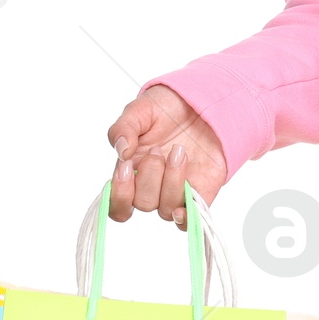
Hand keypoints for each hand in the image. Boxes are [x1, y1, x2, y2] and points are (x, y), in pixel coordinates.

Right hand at [104, 84, 226, 230]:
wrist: (201, 101)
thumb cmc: (165, 108)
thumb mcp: (139, 110)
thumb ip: (124, 129)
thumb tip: (122, 152)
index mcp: (130, 172)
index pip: (117, 205)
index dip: (119, 192)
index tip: (126, 165)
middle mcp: (152, 187)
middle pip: (143, 203)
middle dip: (150, 175)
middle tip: (157, 149)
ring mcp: (176, 191)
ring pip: (166, 208)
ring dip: (171, 180)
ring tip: (178, 151)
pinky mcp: (201, 192)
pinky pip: (192, 218)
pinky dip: (187, 216)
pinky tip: (188, 196)